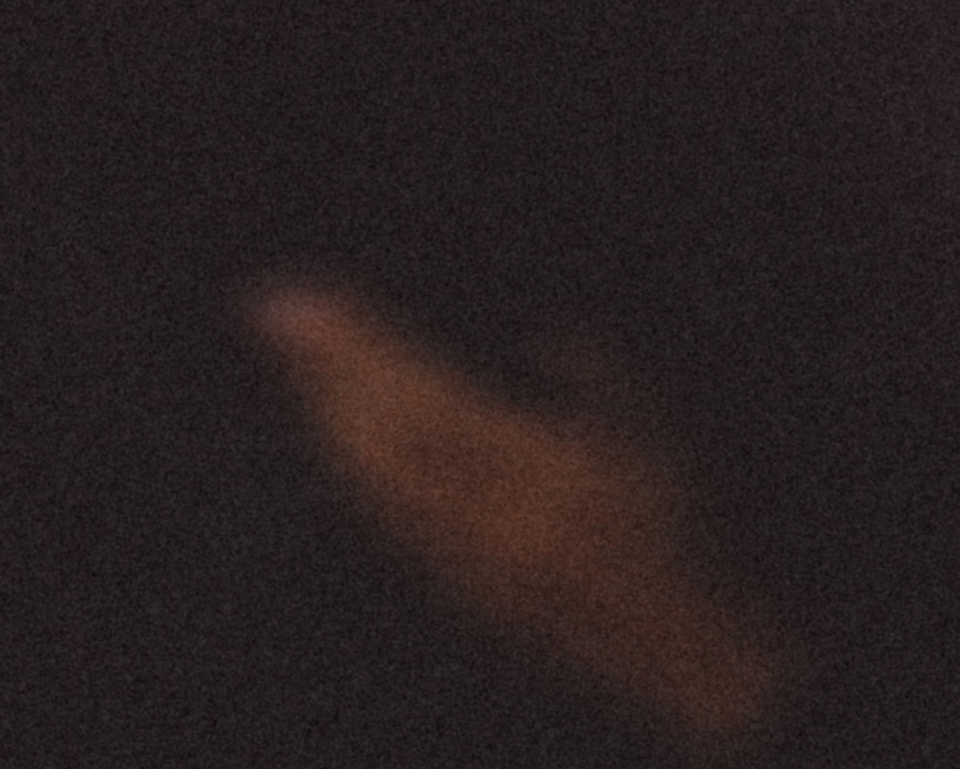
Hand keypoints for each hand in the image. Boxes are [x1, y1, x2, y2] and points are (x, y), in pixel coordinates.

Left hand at [244, 280, 792, 752]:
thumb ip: (602, 378)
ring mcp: (471, 565)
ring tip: (297, 358)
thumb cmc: (678, 535)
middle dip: (326, 368)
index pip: (424, 397)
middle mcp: (492, 523)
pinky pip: (392, 523)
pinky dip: (358, 469)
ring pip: (377, 483)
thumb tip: (549, 331)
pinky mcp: (466, 592)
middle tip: (274, 309)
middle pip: (384, 433)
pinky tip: (339, 438)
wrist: (684, 658)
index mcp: (539, 472)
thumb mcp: (656, 442)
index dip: (364, 347)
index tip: (314, 301)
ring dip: (330, 414)